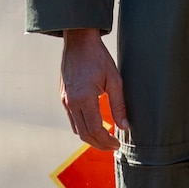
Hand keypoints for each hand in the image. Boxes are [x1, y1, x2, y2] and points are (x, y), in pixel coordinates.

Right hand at [60, 28, 126, 150]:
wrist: (78, 41)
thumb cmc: (98, 57)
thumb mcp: (114, 79)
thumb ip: (119, 105)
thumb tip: (124, 127)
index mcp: (84, 98)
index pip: (95, 129)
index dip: (107, 141)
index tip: (118, 144)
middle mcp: (71, 102)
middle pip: (84, 134)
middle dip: (99, 144)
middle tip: (113, 146)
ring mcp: (65, 100)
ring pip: (76, 129)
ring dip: (90, 138)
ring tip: (106, 138)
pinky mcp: (63, 96)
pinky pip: (72, 119)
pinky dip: (83, 127)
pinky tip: (95, 125)